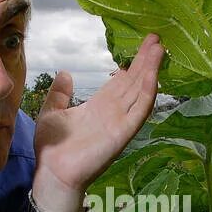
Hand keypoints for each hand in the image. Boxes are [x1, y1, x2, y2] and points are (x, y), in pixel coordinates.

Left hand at [30, 33, 164, 211]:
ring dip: (151, 71)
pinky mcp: (123, 133)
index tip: (143, 46)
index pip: (121, 81)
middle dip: (146, 61)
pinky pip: (139, 111)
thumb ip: (60, 94)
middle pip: (134, 82)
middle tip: (157, 39)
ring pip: (140, 92)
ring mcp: (120, 122)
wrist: (52, 172)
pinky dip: (148, 92)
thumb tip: (64, 73)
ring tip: (159, 49)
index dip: (132, 64)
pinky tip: (153, 75)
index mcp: (98, 107)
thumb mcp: (52, 112)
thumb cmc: (52, 148)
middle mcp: (113, 113)